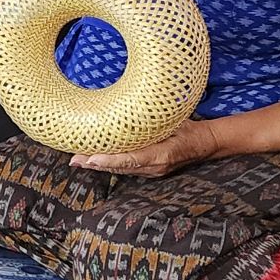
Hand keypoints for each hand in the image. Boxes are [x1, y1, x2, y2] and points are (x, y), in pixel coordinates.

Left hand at [71, 118, 217, 178]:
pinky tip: (94, 160)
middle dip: (96, 164)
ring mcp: (152, 172)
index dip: (110, 160)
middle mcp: (155, 167)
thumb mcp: (175, 121)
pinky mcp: (150, 171)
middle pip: (120, 167)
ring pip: (121, 170)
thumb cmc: (189, 129)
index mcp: (161, 155)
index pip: (131, 159)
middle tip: (74, 159)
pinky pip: (127, 168)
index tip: (91, 158)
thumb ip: (154, 121)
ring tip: (78, 160)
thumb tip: (131, 107)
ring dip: (99, 165)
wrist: (205, 144)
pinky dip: (110, 164)